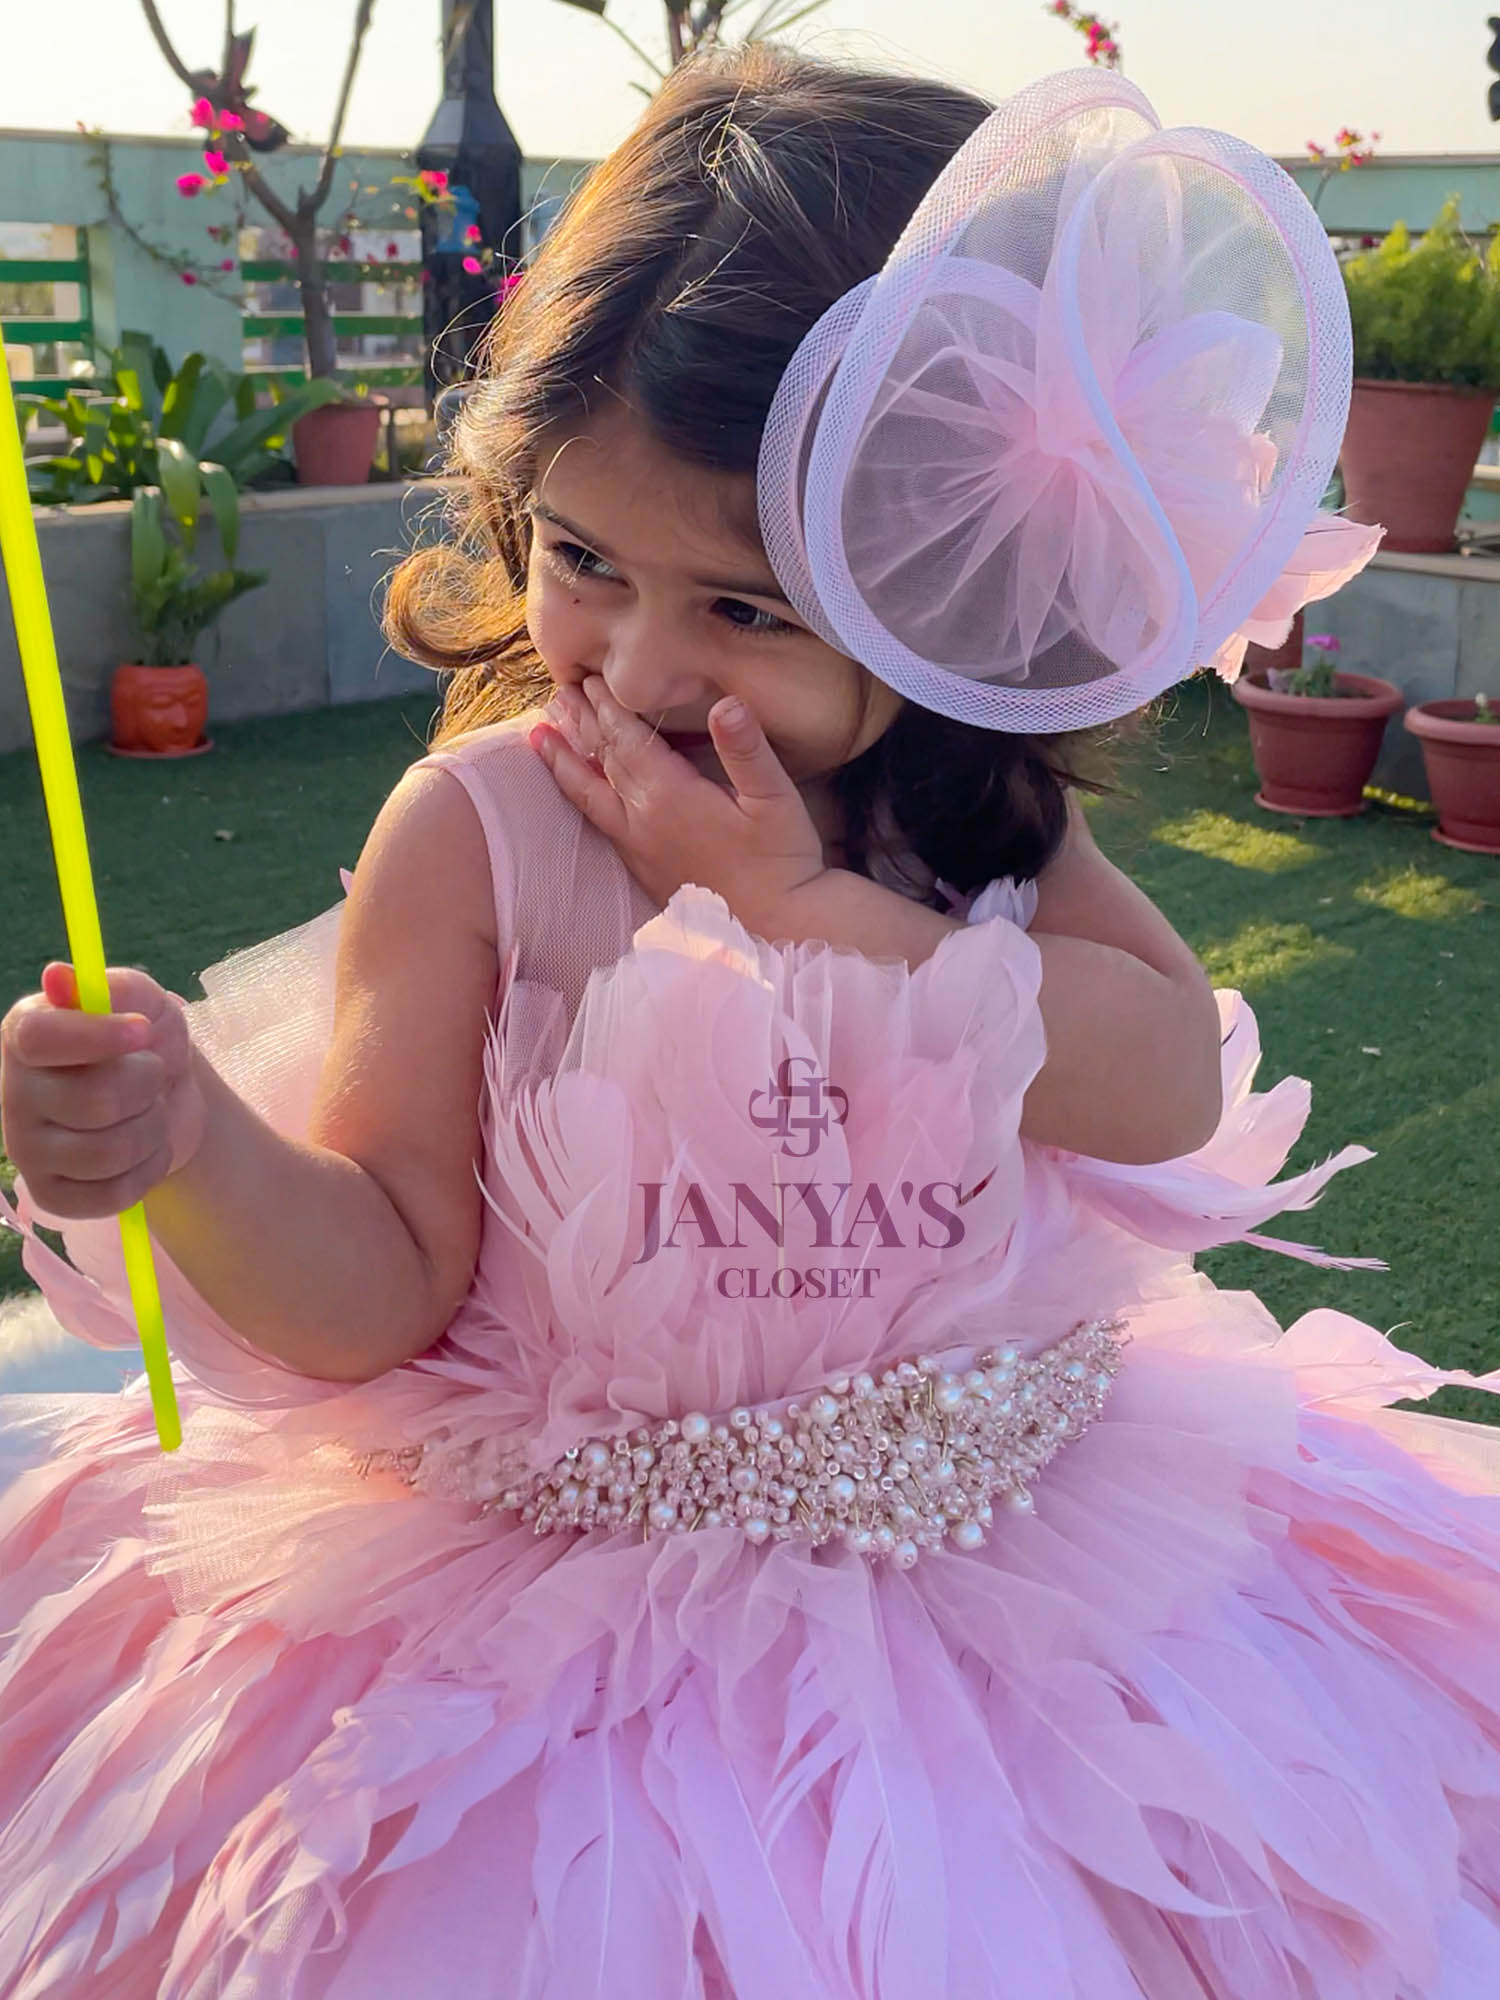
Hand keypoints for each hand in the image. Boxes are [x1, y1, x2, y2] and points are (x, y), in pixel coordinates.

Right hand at [0, 965, 206, 1218]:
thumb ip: (114, 988)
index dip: (97, 1036)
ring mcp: (27, 1149)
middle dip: (148, 1085)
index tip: (142, 1031)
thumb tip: (59, 978)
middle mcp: (13, 1093)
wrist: (169, 1099)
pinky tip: (144, 1150)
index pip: (41, 1038)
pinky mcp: (51, 1195)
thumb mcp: (145, 1002)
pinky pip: (113, 1194)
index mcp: (25, 1035)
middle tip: (152, 1074)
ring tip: (150, 1111)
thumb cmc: (146, 1044)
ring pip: (110, 1151)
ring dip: (153, 1128)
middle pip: (94, 1100)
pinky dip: (149, 1170)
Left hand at [530, 675, 830, 930]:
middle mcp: (643, 820)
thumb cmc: (781, 862)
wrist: (776, 928)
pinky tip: (581, 790)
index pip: (627, 740)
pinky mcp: (643, 870)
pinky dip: (581, 796)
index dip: (607, 707)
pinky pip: (600, 823)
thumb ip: (747, 749)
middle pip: (602, 761)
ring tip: (540, 735)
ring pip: (590, 795)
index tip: (589, 677)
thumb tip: (727, 703)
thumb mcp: (775, 799)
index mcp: (670, 796)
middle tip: (558, 692)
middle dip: (580, 723)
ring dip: (566, 761)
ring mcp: (638, 848)